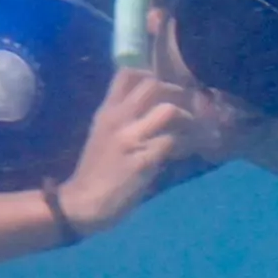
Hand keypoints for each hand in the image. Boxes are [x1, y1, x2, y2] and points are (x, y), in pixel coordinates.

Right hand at [58, 68, 190, 234]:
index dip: (152, 74)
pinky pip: (173, 142)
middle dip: (178, 94)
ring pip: (169, 111)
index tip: (167, 89)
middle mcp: (118, 119)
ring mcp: (131, 139)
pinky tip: (189, 152)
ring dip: (188, 120)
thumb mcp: (103, 136)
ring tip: (195, 132)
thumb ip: (124, 120)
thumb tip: (155, 109)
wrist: (82, 203)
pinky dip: (187, 145)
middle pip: (154, 85)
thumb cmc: (95, 172)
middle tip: (189, 110)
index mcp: (106, 111)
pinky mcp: (143, 161)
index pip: (127, 73)